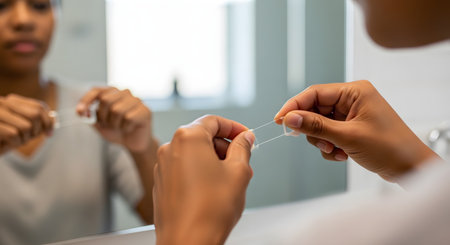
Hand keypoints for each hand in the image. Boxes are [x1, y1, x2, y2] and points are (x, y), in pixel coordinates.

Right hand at [0, 94, 52, 154]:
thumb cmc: (1, 139)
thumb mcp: (20, 128)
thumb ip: (34, 122)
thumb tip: (52, 122)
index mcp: (11, 101)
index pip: (39, 106)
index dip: (48, 121)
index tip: (49, 133)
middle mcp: (3, 103)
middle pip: (36, 115)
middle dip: (37, 131)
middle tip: (29, 139)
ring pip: (26, 127)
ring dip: (24, 139)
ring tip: (15, 142)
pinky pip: (14, 135)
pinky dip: (14, 144)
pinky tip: (7, 144)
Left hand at [76, 87, 152, 152]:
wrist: (132, 143)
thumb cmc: (116, 131)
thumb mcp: (99, 124)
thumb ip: (90, 116)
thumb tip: (83, 111)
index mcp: (112, 92)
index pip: (97, 90)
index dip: (86, 100)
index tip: (79, 112)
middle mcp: (125, 93)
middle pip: (106, 100)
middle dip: (103, 117)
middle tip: (109, 125)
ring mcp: (137, 100)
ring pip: (117, 110)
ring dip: (115, 124)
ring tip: (120, 127)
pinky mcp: (145, 110)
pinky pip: (129, 118)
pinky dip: (125, 127)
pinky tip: (129, 128)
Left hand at [154, 115, 254, 244]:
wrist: (188, 242)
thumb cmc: (211, 210)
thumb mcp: (238, 172)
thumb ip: (242, 148)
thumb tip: (245, 138)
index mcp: (188, 138)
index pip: (214, 121)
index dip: (234, 127)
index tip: (246, 136)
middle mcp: (170, 148)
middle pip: (202, 136)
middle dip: (225, 146)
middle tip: (242, 160)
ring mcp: (163, 166)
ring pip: (193, 154)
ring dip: (213, 160)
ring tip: (230, 179)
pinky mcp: (161, 183)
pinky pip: (184, 168)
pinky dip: (200, 172)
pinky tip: (214, 189)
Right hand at [275, 80, 438, 181]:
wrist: (410, 167)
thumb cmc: (390, 147)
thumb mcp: (348, 136)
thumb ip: (316, 126)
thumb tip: (290, 118)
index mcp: (354, 92)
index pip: (315, 93)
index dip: (294, 106)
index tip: (280, 120)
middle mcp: (352, 99)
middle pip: (315, 109)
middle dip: (314, 130)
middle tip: (321, 144)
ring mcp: (351, 114)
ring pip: (320, 124)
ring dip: (323, 141)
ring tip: (336, 151)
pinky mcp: (351, 127)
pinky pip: (328, 133)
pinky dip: (330, 146)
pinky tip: (343, 154)